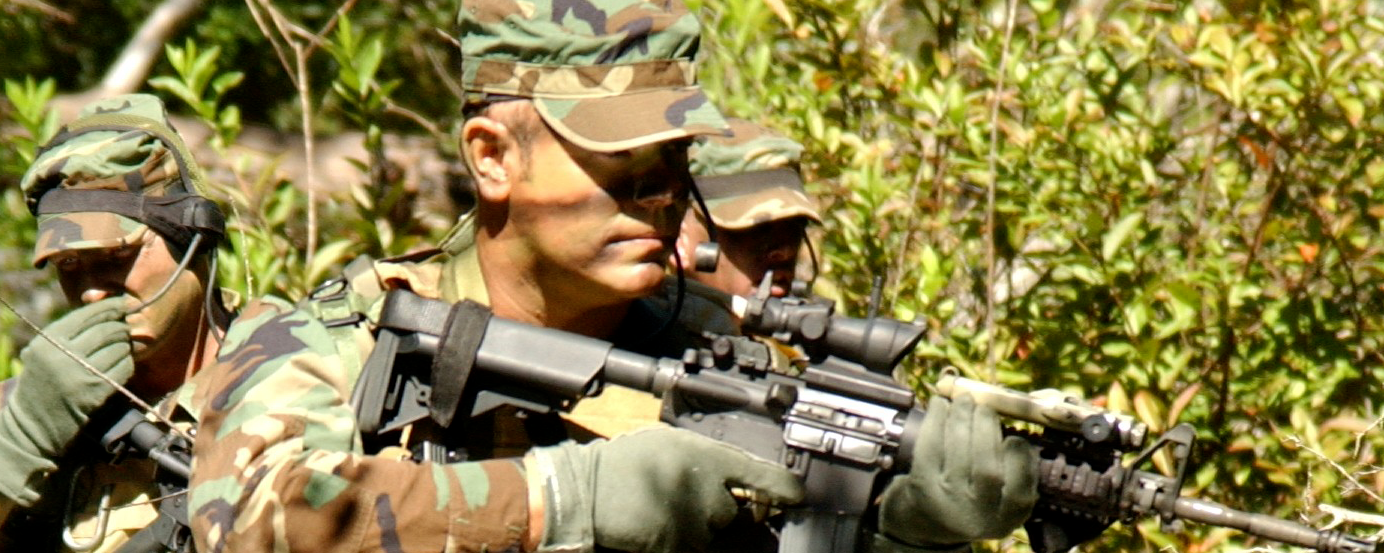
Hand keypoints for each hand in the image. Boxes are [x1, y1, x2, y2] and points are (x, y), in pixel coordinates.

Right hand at [0, 296, 133, 504]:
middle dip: (122, 326)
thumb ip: (68, 332)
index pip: (88, 314)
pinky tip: (121, 365)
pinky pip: (124, 367)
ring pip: (119, 347)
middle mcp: (63, 353)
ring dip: (126, 346)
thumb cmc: (41, 383)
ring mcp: (81, 372)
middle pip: (108, 329)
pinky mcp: (96, 390)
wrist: (31, 426)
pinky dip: (127, 364)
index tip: (123, 304)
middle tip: (127, 327)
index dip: (110, 307)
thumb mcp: (44, 352)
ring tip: (122, 347)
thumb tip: (104, 307)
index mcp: (49, 339)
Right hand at [526, 426, 803, 552]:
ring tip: (666, 510)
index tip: (798, 496)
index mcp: (706, 458)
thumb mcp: (669, 444)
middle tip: (690, 500)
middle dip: (718, 511)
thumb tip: (732, 477)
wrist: (586, 489)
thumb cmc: (625, 463)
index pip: (759, 474)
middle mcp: (706, 490)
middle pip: (734, 512)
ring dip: (697, 528)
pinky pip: (690, 548)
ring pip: (712, 534)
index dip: (783, 487)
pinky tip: (657, 525)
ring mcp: (692, 522)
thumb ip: (705, 459)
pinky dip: (678, 541)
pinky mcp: (675, 545)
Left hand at [876, 394, 1037, 547]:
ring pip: (959, 454)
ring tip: (964, 400)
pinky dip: (935, 420)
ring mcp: (946, 504)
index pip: (1021, 485)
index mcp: (1007, 517)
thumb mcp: (1001, 495)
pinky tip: (939, 404)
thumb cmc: (971, 496)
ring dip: (962, 417)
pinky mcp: (921, 488)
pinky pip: (930, 448)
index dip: (1019, 454)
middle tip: (985, 406)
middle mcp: (978, 517)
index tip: (1013, 437)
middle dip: (987, 428)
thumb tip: (1010, 415)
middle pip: (987, 469)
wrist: (924, 520)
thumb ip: (1015, 467)